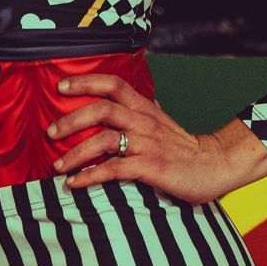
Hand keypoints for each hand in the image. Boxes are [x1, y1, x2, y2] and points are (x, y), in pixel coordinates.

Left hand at [48, 73, 266, 204]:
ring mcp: (147, 144)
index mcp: (145, 107)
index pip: (113, 84)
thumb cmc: (186, 146)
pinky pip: (114, 169)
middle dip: (71, 120)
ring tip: (57, 166)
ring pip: (104, 139)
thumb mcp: (165, 122)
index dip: (86, 82)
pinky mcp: (151, 167)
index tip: (61, 86)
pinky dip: (90, 176)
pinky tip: (75, 183)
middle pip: (102, 109)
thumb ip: (150, 111)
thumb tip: (146, 98)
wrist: (215, 165)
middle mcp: (144, 121)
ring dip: (75, 153)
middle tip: (51, 132)